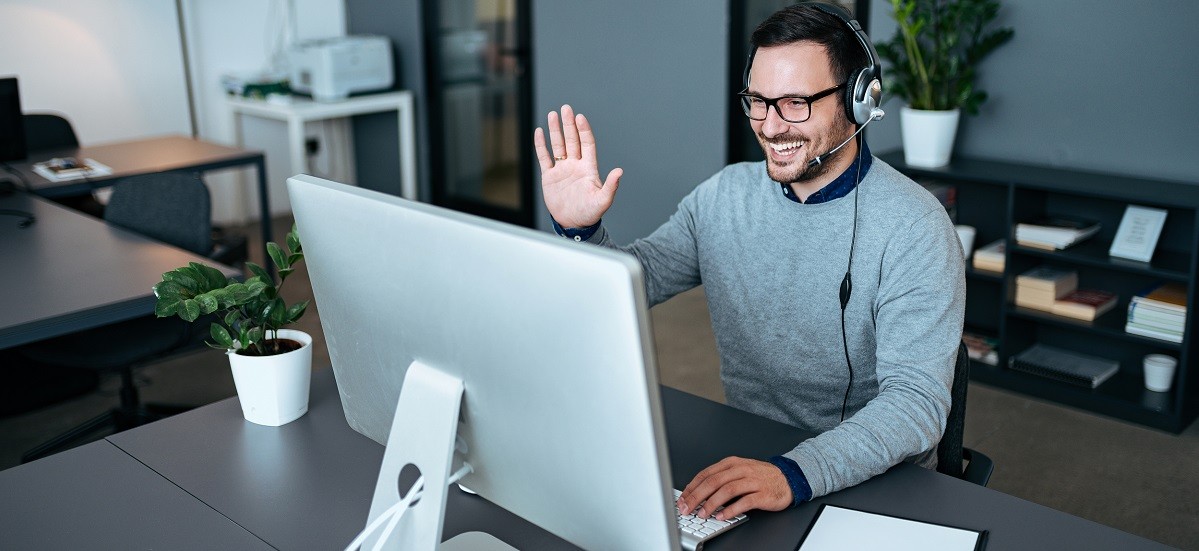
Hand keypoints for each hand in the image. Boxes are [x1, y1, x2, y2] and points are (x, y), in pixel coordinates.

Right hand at [534, 104, 622, 228]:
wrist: (573, 224)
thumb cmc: (590, 213)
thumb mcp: (603, 201)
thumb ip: (611, 186)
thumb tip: (619, 171)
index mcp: (588, 168)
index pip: (586, 144)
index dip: (583, 130)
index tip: (579, 117)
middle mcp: (575, 165)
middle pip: (572, 139)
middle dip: (569, 124)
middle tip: (566, 108)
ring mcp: (562, 169)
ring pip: (558, 145)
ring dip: (555, 130)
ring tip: (553, 114)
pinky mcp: (550, 176)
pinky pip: (544, 157)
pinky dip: (541, 145)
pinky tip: (540, 132)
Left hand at [675, 457, 791, 520]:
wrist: (787, 478)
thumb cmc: (760, 476)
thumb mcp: (738, 471)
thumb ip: (720, 478)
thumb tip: (697, 492)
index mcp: (731, 463)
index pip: (706, 474)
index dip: (692, 487)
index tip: (682, 499)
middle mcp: (741, 470)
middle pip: (713, 482)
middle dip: (697, 496)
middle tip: (687, 508)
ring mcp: (752, 481)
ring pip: (727, 490)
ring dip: (712, 503)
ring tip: (702, 513)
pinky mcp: (763, 493)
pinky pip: (745, 502)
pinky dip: (731, 510)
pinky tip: (722, 516)